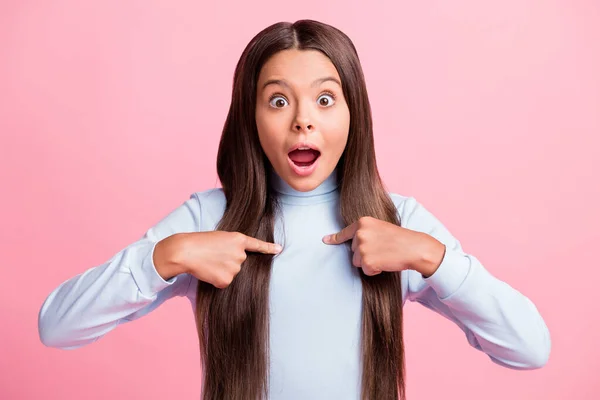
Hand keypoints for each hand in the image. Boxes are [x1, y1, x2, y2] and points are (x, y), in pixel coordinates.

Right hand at [155, 231, 281, 287]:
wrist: (186, 251)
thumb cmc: (200, 242)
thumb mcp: (220, 237)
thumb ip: (233, 247)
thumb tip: (237, 264)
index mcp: (239, 239)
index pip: (257, 245)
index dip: (269, 248)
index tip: (279, 249)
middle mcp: (241, 254)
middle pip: (239, 262)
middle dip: (228, 260)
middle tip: (213, 255)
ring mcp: (235, 268)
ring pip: (231, 272)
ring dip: (221, 270)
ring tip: (209, 261)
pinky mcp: (226, 280)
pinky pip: (224, 282)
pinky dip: (216, 279)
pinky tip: (208, 271)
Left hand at [322, 216, 444, 276]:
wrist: (414, 247)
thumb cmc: (400, 238)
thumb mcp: (380, 228)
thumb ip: (365, 232)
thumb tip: (353, 244)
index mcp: (363, 222)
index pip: (345, 232)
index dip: (335, 238)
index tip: (325, 240)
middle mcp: (360, 233)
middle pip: (353, 250)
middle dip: (366, 253)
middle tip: (383, 248)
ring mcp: (362, 247)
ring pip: (358, 261)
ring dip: (369, 262)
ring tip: (384, 255)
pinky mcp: (366, 261)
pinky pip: (366, 271)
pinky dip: (375, 270)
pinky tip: (385, 262)